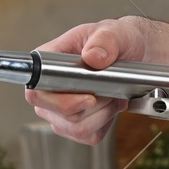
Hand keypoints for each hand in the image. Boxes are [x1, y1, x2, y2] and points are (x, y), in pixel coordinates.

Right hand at [24, 18, 149, 145]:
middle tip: (111, 90)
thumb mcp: (114, 32)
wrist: (133, 54)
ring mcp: (60, 110)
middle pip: (58, 115)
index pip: (36, 92)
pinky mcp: (76, 124)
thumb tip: (92, 57)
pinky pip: (89, 136)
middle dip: (92, 107)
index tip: (90, 97)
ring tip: (113, 95)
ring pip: (76, 128)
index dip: (59, 101)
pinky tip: (111, 105)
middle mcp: (49, 89)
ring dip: (102, 114)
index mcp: (48, 62)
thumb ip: (104, 40)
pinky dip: (106, 123)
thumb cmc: (116, 40)